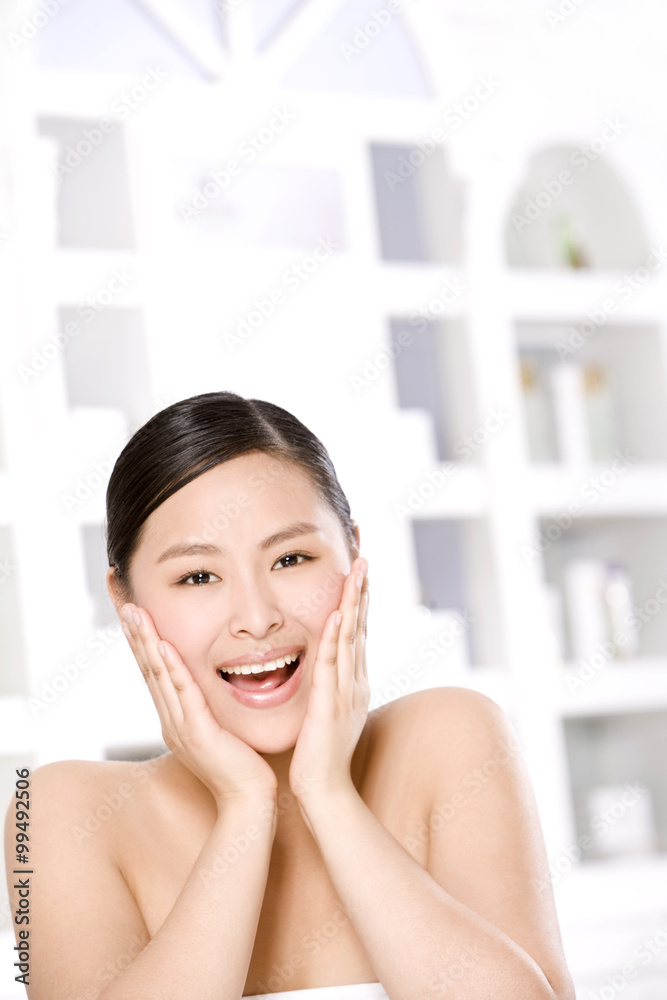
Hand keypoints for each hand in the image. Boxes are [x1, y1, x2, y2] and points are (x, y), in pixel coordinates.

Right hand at [120, 604, 277, 803]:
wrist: (248, 799)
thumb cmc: (242, 766)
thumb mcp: (220, 730)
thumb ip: (211, 708)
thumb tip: (214, 687)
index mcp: (176, 720)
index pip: (155, 674)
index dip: (144, 644)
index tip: (136, 616)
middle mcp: (171, 721)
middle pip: (149, 670)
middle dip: (137, 636)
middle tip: (126, 605)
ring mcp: (181, 727)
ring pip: (159, 676)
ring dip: (147, 642)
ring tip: (136, 615)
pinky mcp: (197, 732)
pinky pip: (182, 693)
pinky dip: (172, 667)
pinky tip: (163, 645)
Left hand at [289, 557, 369, 808]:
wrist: (324, 792)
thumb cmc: (321, 757)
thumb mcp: (329, 715)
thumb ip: (330, 691)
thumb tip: (327, 674)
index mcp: (353, 683)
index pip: (357, 633)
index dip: (359, 602)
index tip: (359, 574)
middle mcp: (355, 682)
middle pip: (361, 627)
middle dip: (362, 592)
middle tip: (364, 558)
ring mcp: (346, 692)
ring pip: (352, 638)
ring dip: (354, 603)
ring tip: (358, 572)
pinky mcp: (330, 704)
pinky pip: (333, 665)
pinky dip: (336, 637)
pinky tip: (337, 614)